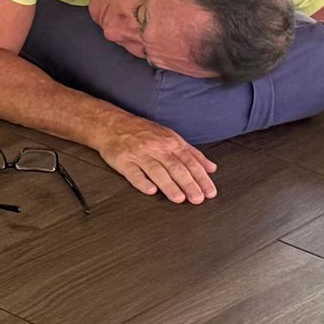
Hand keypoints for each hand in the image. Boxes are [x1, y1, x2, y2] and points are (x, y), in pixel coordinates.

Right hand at [98, 118, 217, 203]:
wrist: (111, 124)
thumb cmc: (143, 132)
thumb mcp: (171, 137)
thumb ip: (192, 153)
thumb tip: (211, 168)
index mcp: (170, 142)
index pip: (190, 162)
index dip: (201, 178)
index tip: (210, 192)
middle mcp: (156, 147)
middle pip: (175, 167)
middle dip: (188, 184)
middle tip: (198, 199)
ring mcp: (139, 154)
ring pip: (157, 171)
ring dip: (169, 185)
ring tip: (179, 198)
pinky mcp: (123, 160)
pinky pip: (133, 172)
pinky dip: (142, 182)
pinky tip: (150, 191)